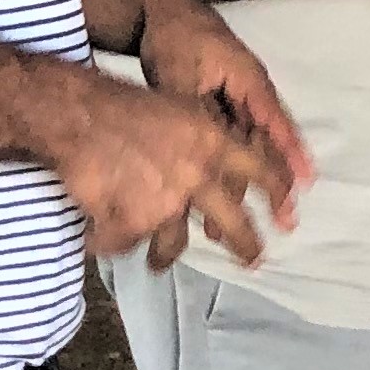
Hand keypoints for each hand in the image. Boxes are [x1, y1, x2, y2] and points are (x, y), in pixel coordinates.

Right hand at [55, 80, 295, 271]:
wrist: (80, 114)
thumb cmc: (123, 105)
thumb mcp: (178, 110)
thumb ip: (202, 144)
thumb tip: (214, 173)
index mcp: (214, 141)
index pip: (262, 170)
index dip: (278, 195)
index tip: (289, 216)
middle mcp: (198, 175)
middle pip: (233, 224)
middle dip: (245, 246)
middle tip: (253, 261)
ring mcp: (167, 203)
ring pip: (174, 244)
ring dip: (164, 256)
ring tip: (158, 264)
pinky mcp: (134, 223)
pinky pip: (126, 243)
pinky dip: (111, 241)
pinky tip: (100, 237)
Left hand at [131, 0, 312, 218]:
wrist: (154, 10)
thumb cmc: (175, 36)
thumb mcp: (180, 75)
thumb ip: (192, 114)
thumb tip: (198, 154)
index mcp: (249, 81)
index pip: (276, 124)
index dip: (291, 155)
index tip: (306, 185)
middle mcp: (248, 93)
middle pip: (265, 143)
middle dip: (275, 183)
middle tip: (285, 219)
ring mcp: (232, 100)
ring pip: (244, 148)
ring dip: (242, 183)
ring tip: (232, 221)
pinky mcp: (213, 106)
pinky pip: (226, 142)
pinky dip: (223, 168)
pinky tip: (216, 194)